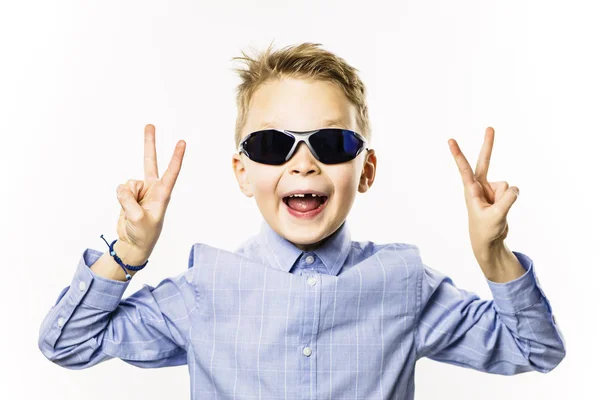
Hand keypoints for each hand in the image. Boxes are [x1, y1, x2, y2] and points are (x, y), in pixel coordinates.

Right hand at [115, 124, 185, 261]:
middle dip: (149, 143)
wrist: (133, 243)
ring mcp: (140, 189)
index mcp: (163, 194)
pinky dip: (121, 199)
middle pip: (150, 161)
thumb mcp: (138, 220)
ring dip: (127, 197)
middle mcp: (153, 188)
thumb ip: (129, 202)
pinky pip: (120, 190)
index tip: (182, 142)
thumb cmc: (144, 234)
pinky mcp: (129, 193)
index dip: (176, 157)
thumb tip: (123, 187)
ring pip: (128, 183)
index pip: (171, 172)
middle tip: (150, 124)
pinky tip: (126, 208)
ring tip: (133, 211)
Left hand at [448, 127, 519, 258]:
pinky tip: (501, 210)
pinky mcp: (499, 193)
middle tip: (490, 127)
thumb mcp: (497, 217)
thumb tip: (515, 187)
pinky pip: (512, 192)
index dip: (458, 154)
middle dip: (488, 145)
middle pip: (485, 162)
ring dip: (506, 200)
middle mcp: (479, 186)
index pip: (464, 169)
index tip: (450, 140)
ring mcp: (490, 188)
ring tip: (496, 212)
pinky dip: (511, 200)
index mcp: (471, 190)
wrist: (489, 241)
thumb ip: (507, 201)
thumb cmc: (486, 230)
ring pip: (507, 186)